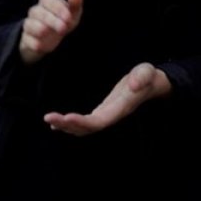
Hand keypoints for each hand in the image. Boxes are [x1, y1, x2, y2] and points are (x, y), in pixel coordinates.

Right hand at [19, 0, 83, 63]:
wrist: (50, 39)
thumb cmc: (63, 21)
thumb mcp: (72, 14)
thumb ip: (75, 4)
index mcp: (47, 2)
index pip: (48, 0)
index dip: (58, 8)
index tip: (68, 17)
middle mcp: (36, 12)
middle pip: (38, 12)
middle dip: (51, 19)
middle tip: (63, 28)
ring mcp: (30, 25)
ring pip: (29, 24)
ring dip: (37, 28)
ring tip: (46, 31)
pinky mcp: (27, 40)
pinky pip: (26, 40)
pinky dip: (32, 43)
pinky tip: (39, 46)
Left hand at [44, 62, 165, 135]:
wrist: (152, 84)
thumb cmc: (148, 76)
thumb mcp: (147, 72)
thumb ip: (142, 77)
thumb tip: (134, 84)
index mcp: (120, 108)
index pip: (98, 121)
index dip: (81, 122)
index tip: (65, 117)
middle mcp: (112, 115)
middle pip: (87, 128)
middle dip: (67, 125)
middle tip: (48, 117)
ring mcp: (107, 115)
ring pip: (84, 128)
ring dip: (66, 126)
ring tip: (50, 119)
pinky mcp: (103, 111)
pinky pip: (85, 122)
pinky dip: (70, 124)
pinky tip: (56, 122)